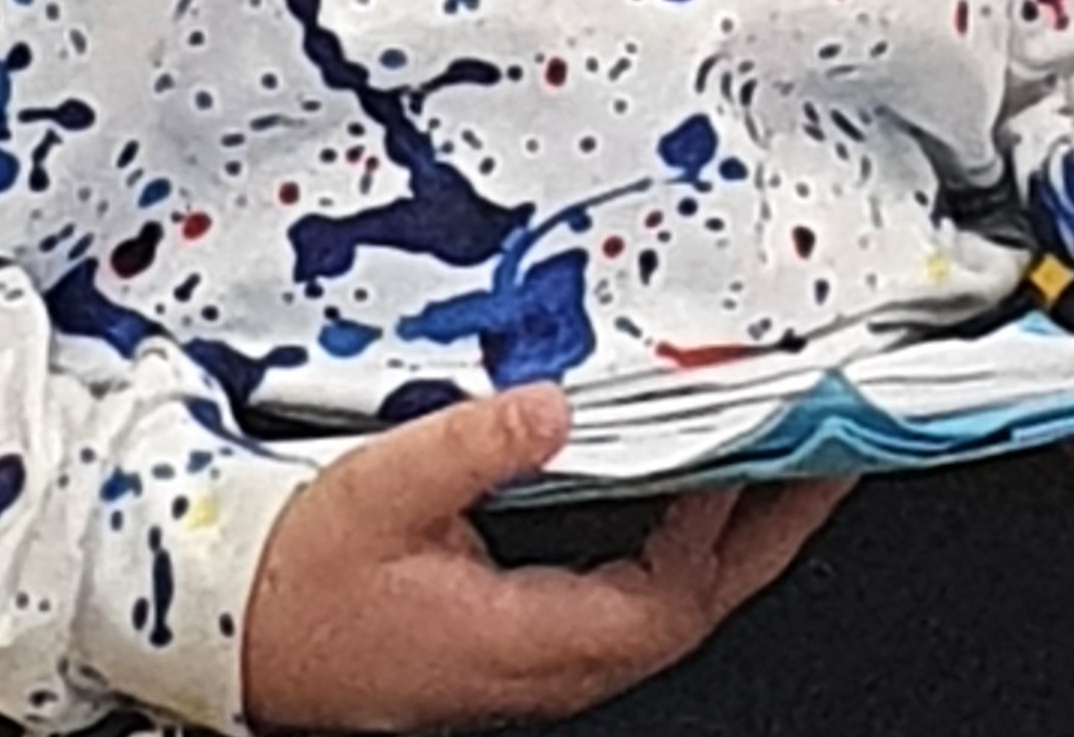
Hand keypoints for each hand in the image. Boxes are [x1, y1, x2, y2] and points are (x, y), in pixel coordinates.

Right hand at [242, 382, 851, 731]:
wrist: (241, 634)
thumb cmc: (302, 580)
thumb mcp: (382, 491)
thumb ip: (472, 445)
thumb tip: (554, 407)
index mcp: (524, 640)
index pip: (664, 603)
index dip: (716, 531)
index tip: (750, 449)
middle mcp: (547, 665)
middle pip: (693, 612)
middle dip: (771, 538)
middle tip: (832, 467)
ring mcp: (538, 660)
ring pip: (667, 610)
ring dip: (731, 545)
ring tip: (780, 472)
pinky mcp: (523, 642)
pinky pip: (629, 602)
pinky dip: (677, 550)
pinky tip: (686, 503)